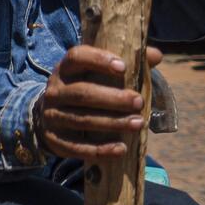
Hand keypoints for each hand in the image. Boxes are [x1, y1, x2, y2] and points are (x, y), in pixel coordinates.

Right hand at [36, 43, 162, 160]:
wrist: (48, 117)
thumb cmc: (84, 90)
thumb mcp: (96, 75)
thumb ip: (125, 64)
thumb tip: (156, 55)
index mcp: (65, 70)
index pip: (76, 58)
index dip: (98, 60)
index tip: (123, 67)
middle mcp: (54, 91)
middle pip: (81, 93)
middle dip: (112, 98)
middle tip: (138, 101)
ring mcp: (51, 116)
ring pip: (82, 120)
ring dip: (112, 123)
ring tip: (139, 123)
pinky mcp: (54, 139)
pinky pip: (76, 146)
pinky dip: (100, 149)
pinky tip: (121, 148)